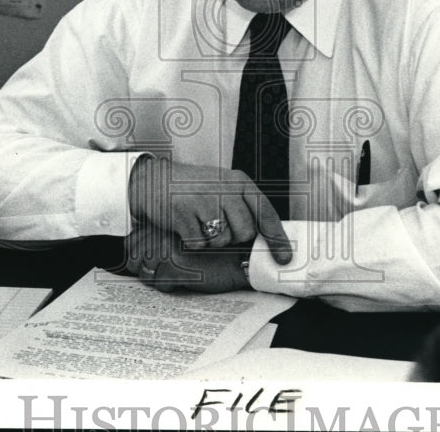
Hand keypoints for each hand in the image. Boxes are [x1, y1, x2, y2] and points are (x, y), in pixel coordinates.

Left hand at [125, 222, 249, 293]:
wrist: (238, 257)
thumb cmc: (211, 250)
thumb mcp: (182, 240)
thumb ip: (157, 242)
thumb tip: (132, 257)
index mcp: (163, 223)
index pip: (131, 242)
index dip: (139, 257)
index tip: (154, 261)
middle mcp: (162, 232)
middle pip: (134, 260)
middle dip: (148, 271)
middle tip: (169, 269)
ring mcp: (166, 249)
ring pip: (146, 275)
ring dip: (161, 279)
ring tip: (180, 272)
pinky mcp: (174, 266)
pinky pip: (161, 285)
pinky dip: (172, 286)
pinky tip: (187, 277)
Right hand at [128, 154, 291, 263]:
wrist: (154, 180)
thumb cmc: (193, 189)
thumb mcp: (224, 187)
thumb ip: (244, 207)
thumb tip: (269, 239)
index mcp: (238, 181)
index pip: (266, 212)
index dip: (277, 238)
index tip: (284, 258)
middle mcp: (224, 187)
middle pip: (245, 232)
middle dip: (233, 237)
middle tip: (216, 224)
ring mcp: (203, 199)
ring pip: (222, 240)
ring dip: (211, 240)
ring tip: (199, 221)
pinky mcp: (183, 214)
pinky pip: (199, 243)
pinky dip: (193, 241)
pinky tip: (186, 225)